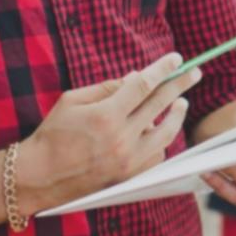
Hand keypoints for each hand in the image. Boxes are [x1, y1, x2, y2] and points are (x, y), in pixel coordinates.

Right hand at [13, 53, 199, 215]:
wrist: (40, 177)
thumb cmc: (53, 134)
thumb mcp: (73, 100)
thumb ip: (107, 87)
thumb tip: (136, 77)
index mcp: (105, 116)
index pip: (143, 85)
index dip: (162, 69)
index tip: (177, 59)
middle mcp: (121, 138)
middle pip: (160, 105)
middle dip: (180, 85)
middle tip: (194, 72)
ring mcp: (128, 160)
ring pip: (166, 133)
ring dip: (177, 116)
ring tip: (182, 103)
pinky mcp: (129, 176)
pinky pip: (157, 155)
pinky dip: (161, 141)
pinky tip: (160, 130)